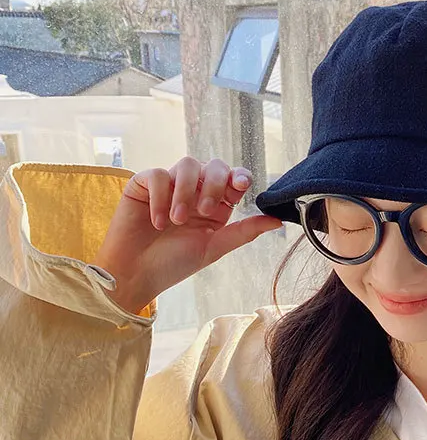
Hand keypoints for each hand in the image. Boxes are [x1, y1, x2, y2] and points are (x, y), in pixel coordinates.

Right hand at [90, 157, 281, 313]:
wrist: (135, 274)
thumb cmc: (174, 264)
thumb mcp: (214, 247)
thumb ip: (244, 232)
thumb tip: (278, 220)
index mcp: (215, 204)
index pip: (232, 178)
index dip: (238, 176)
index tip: (240, 185)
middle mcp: (194, 191)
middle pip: (213, 165)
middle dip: (214, 184)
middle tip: (206, 211)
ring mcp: (169, 186)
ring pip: (186, 164)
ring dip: (185, 192)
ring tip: (177, 221)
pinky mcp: (142, 185)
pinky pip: (156, 174)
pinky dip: (160, 197)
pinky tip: (157, 222)